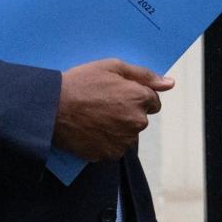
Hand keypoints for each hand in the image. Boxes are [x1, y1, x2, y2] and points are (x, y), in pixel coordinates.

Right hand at [52, 58, 174, 161]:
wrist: (51, 108)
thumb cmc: (80, 83)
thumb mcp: (112, 67)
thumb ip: (144, 75)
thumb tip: (170, 83)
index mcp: (140, 98)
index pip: (153, 100)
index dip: (135, 95)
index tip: (117, 93)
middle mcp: (136, 122)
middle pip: (141, 117)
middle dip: (128, 111)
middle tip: (103, 103)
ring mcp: (123, 140)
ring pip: (128, 133)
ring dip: (118, 126)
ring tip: (95, 116)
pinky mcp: (109, 154)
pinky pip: (115, 146)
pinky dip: (107, 140)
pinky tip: (92, 128)